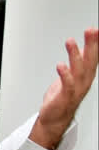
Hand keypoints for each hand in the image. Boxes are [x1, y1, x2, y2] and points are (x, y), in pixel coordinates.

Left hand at [30, 27, 97, 149]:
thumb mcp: (70, 76)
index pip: (93, 57)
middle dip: (91, 45)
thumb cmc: (61, 98)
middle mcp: (83, 81)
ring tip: (71, 42)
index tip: (96, 30)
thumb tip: (79, 49)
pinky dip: (65, 74)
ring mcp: (75, 89)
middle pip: (90, 61)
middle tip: (91, 31)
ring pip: (78, 70)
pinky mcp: (65, 96)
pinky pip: (67, 84)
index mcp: (85, 76)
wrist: (54, 119)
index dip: (95, 44)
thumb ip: (75, 63)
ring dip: (75, 55)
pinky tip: (61, 65)